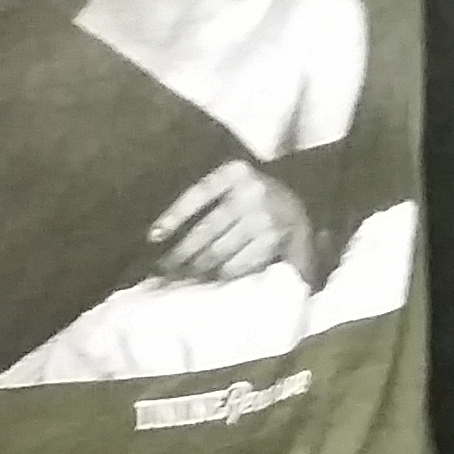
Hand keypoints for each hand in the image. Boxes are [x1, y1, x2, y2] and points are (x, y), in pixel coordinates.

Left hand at [148, 160, 311, 284]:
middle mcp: (251, 192)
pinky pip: (241, 263)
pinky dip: (223, 273)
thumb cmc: (255, 199)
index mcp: (236, 172)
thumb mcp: (234, 185)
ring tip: (180, 279)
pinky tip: (209, 281)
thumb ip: (208, 200)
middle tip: (163, 269)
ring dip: (198, 267)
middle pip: (207, 228)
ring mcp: (264, 218)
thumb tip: (164, 233)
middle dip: (182, 252)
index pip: (198, 193)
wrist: (300, 210)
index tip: (154, 237)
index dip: (174, 216)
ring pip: (221, 249)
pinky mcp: (273, 241)